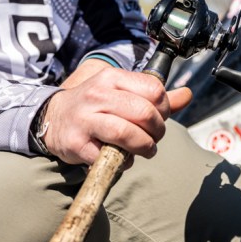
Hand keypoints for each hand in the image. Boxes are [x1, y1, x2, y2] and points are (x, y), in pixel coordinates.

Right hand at [41, 59, 192, 165]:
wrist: (53, 118)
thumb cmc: (94, 106)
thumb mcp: (121, 93)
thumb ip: (154, 97)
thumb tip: (187, 94)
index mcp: (112, 78)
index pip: (154, 90)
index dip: (164, 109)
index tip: (159, 118)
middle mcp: (97, 95)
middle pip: (144, 113)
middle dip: (157, 131)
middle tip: (154, 139)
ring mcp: (85, 119)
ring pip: (127, 133)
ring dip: (144, 147)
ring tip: (144, 150)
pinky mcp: (76, 143)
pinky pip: (108, 156)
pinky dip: (123, 162)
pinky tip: (122, 159)